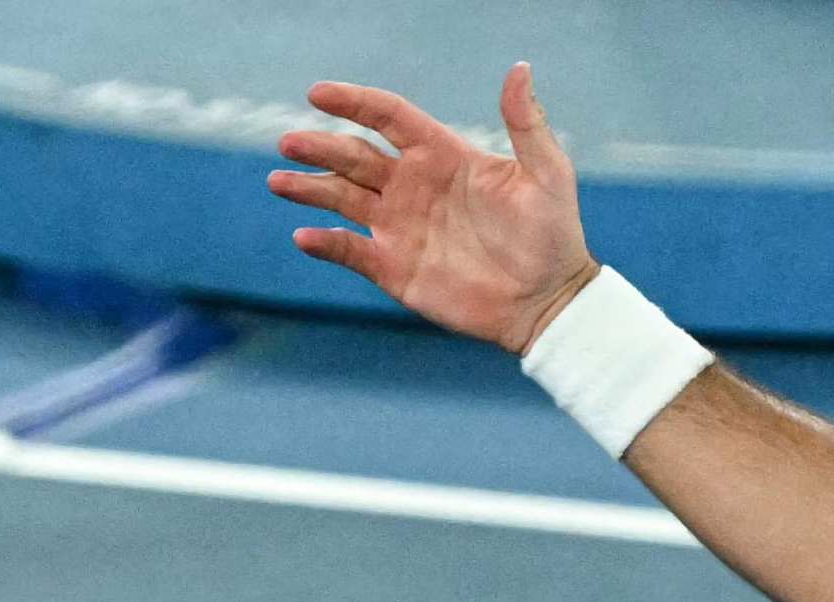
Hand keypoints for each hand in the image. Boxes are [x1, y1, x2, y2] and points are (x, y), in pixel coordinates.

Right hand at [271, 64, 598, 353]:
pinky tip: (306, 236)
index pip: (387, 116)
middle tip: (290, 142)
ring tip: (280, 182)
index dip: (353, 101)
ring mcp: (399, 226)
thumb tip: (519, 68)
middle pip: (353, 155)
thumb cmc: (553, 235)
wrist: (551, 302)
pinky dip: (326, 244)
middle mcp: (412, 186)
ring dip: (308, 188)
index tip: (318, 93)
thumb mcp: (547, 175)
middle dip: (319, 147)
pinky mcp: (394, 267)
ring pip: (340, 198)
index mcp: (441, 155)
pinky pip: (349, 251)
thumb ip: (526, 124)